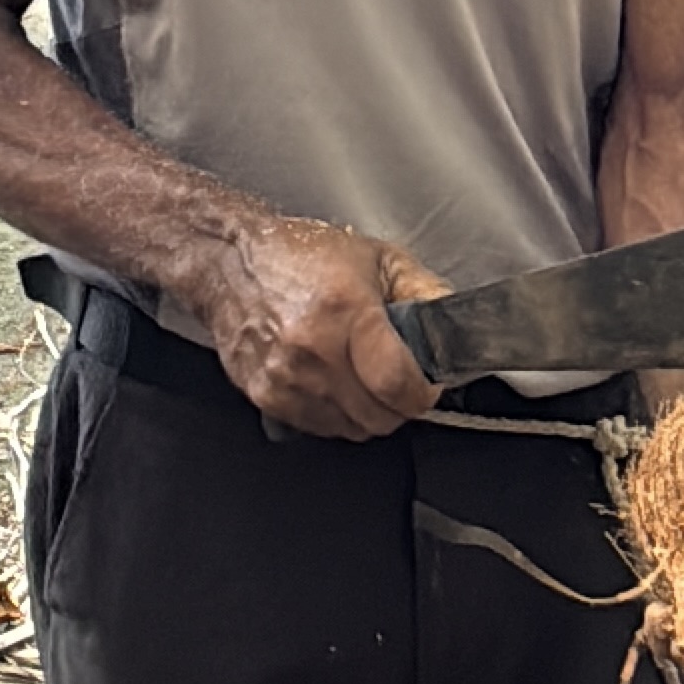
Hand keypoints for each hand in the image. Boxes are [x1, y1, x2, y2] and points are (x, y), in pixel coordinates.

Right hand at [196, 210, 445, 440]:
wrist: (228, 262)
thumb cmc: (299, 255)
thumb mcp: (375, 257)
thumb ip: (423, 291)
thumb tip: (454, 322)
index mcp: (346, 310)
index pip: (398, 383)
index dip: (423, 392)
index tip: (428, 383)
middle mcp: (313, 350)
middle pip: (378, 416)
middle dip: (399, 403)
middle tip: (399, 379)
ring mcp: (286, 379)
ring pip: (351, 429)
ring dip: (367, 412)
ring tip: (363, 376)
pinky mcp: (265, 396)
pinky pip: (319, 428)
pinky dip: (335, 414)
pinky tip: (333, 381)